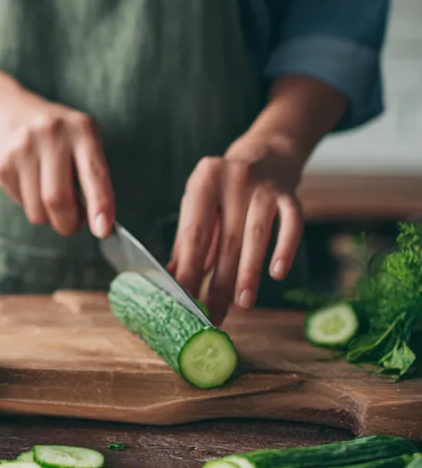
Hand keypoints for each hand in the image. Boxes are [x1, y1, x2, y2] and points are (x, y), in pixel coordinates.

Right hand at [0, 88, 115, 237]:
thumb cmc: (56, 134)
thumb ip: (90, 175)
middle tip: (71, 225)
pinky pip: (18, 203)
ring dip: (46, 216)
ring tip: (47, 196)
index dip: (100, 205)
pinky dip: (27, 203)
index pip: (93, 173)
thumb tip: (96, 222)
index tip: (103, 230)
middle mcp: (50, 134)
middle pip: (58, 200)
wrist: (6, 110)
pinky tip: (26, 181)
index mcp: (81, 130)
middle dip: (67, 224)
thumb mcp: (81, 139)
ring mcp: (21, 147)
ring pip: (37, 209)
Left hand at [170, 147, 304, 323]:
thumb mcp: (200, 205)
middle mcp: (234, 180)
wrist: (265, 154)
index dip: (190, 267)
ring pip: (256, 236)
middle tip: (213, 313)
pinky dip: (285, 250)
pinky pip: (292, 225)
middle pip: (226, 239)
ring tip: (242, 304)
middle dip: (219, 281)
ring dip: (248, 273)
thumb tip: (175, 279)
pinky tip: (278, 274)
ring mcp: (265, 187)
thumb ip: (189, 240)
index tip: (186, 298)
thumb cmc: (224, 189)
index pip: (195, 232)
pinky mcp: (290, 195)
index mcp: (204, 181)